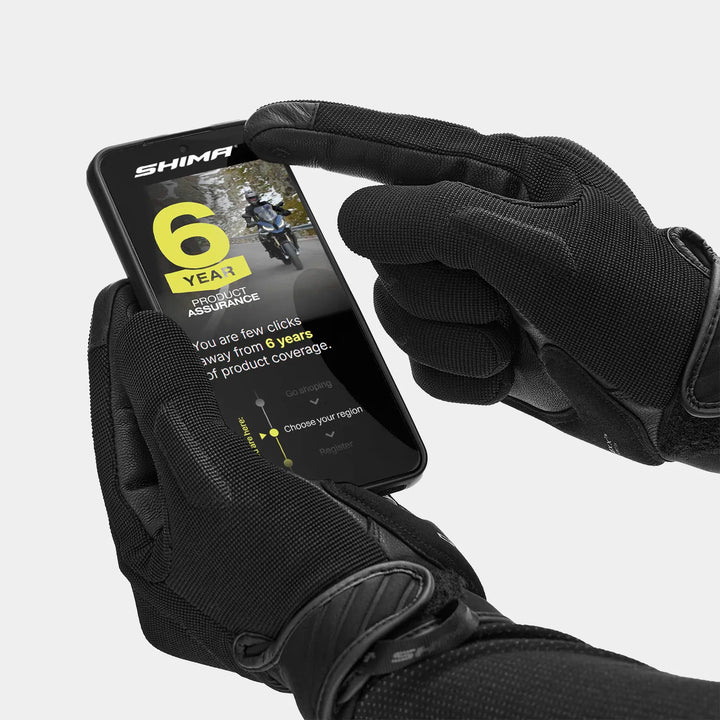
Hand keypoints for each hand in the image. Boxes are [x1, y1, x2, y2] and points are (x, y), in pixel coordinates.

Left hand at [88, 281, 501, 719]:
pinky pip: (266, 439)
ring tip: (223, 320)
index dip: (118, 362)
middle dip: (169, 367)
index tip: (125, 297)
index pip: (121, 434)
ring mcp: (245, 520)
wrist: (400, 620)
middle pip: (167, 431)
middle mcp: (194, 531)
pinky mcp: (294, 505)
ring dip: (220, 377)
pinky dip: (268, 399)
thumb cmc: (304, 580)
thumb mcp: (220, 491)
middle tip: (173, 302)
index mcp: (154, 541)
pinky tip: (276, 362)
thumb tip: (141, 334)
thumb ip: (172, 410)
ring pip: (220, 430)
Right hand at [245, 101, 719, 471]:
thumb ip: (441, 220)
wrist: (673, 390)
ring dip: (456, 339)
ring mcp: (471, 287)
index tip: (260, 129)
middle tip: (503, 304)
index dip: (322, 135)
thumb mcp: (544, 248)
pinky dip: (464, 376)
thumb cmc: (637, 306)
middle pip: (387, 252)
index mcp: (500, 178)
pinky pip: (423, 365)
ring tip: (515, 339)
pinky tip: (511, 369)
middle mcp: (476, 226)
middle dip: (440, 291)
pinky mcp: (470, 341)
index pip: (391, 148)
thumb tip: (358, 219)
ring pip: (399, 314)